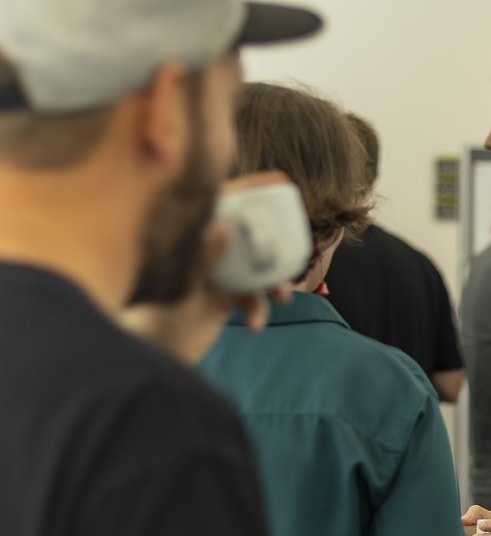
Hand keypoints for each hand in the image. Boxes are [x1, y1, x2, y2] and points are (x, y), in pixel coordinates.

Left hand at [121, 172, 293, 361]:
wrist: (150, 354)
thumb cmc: (150, 314)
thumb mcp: (179, 281)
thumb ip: (203, 253)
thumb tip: (226, 227)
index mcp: (190, 235)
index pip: (223, 202)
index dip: (252, 188)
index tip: (281, 181)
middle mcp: (204, 249)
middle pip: (247, 233)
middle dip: (275, 241)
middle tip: (295, 248)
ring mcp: (215, 273)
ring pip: (256, 268)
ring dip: (273, 282)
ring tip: (283, 296)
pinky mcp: (222, 299)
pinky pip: (251, 299)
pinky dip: (258, 311)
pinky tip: (254, 325)